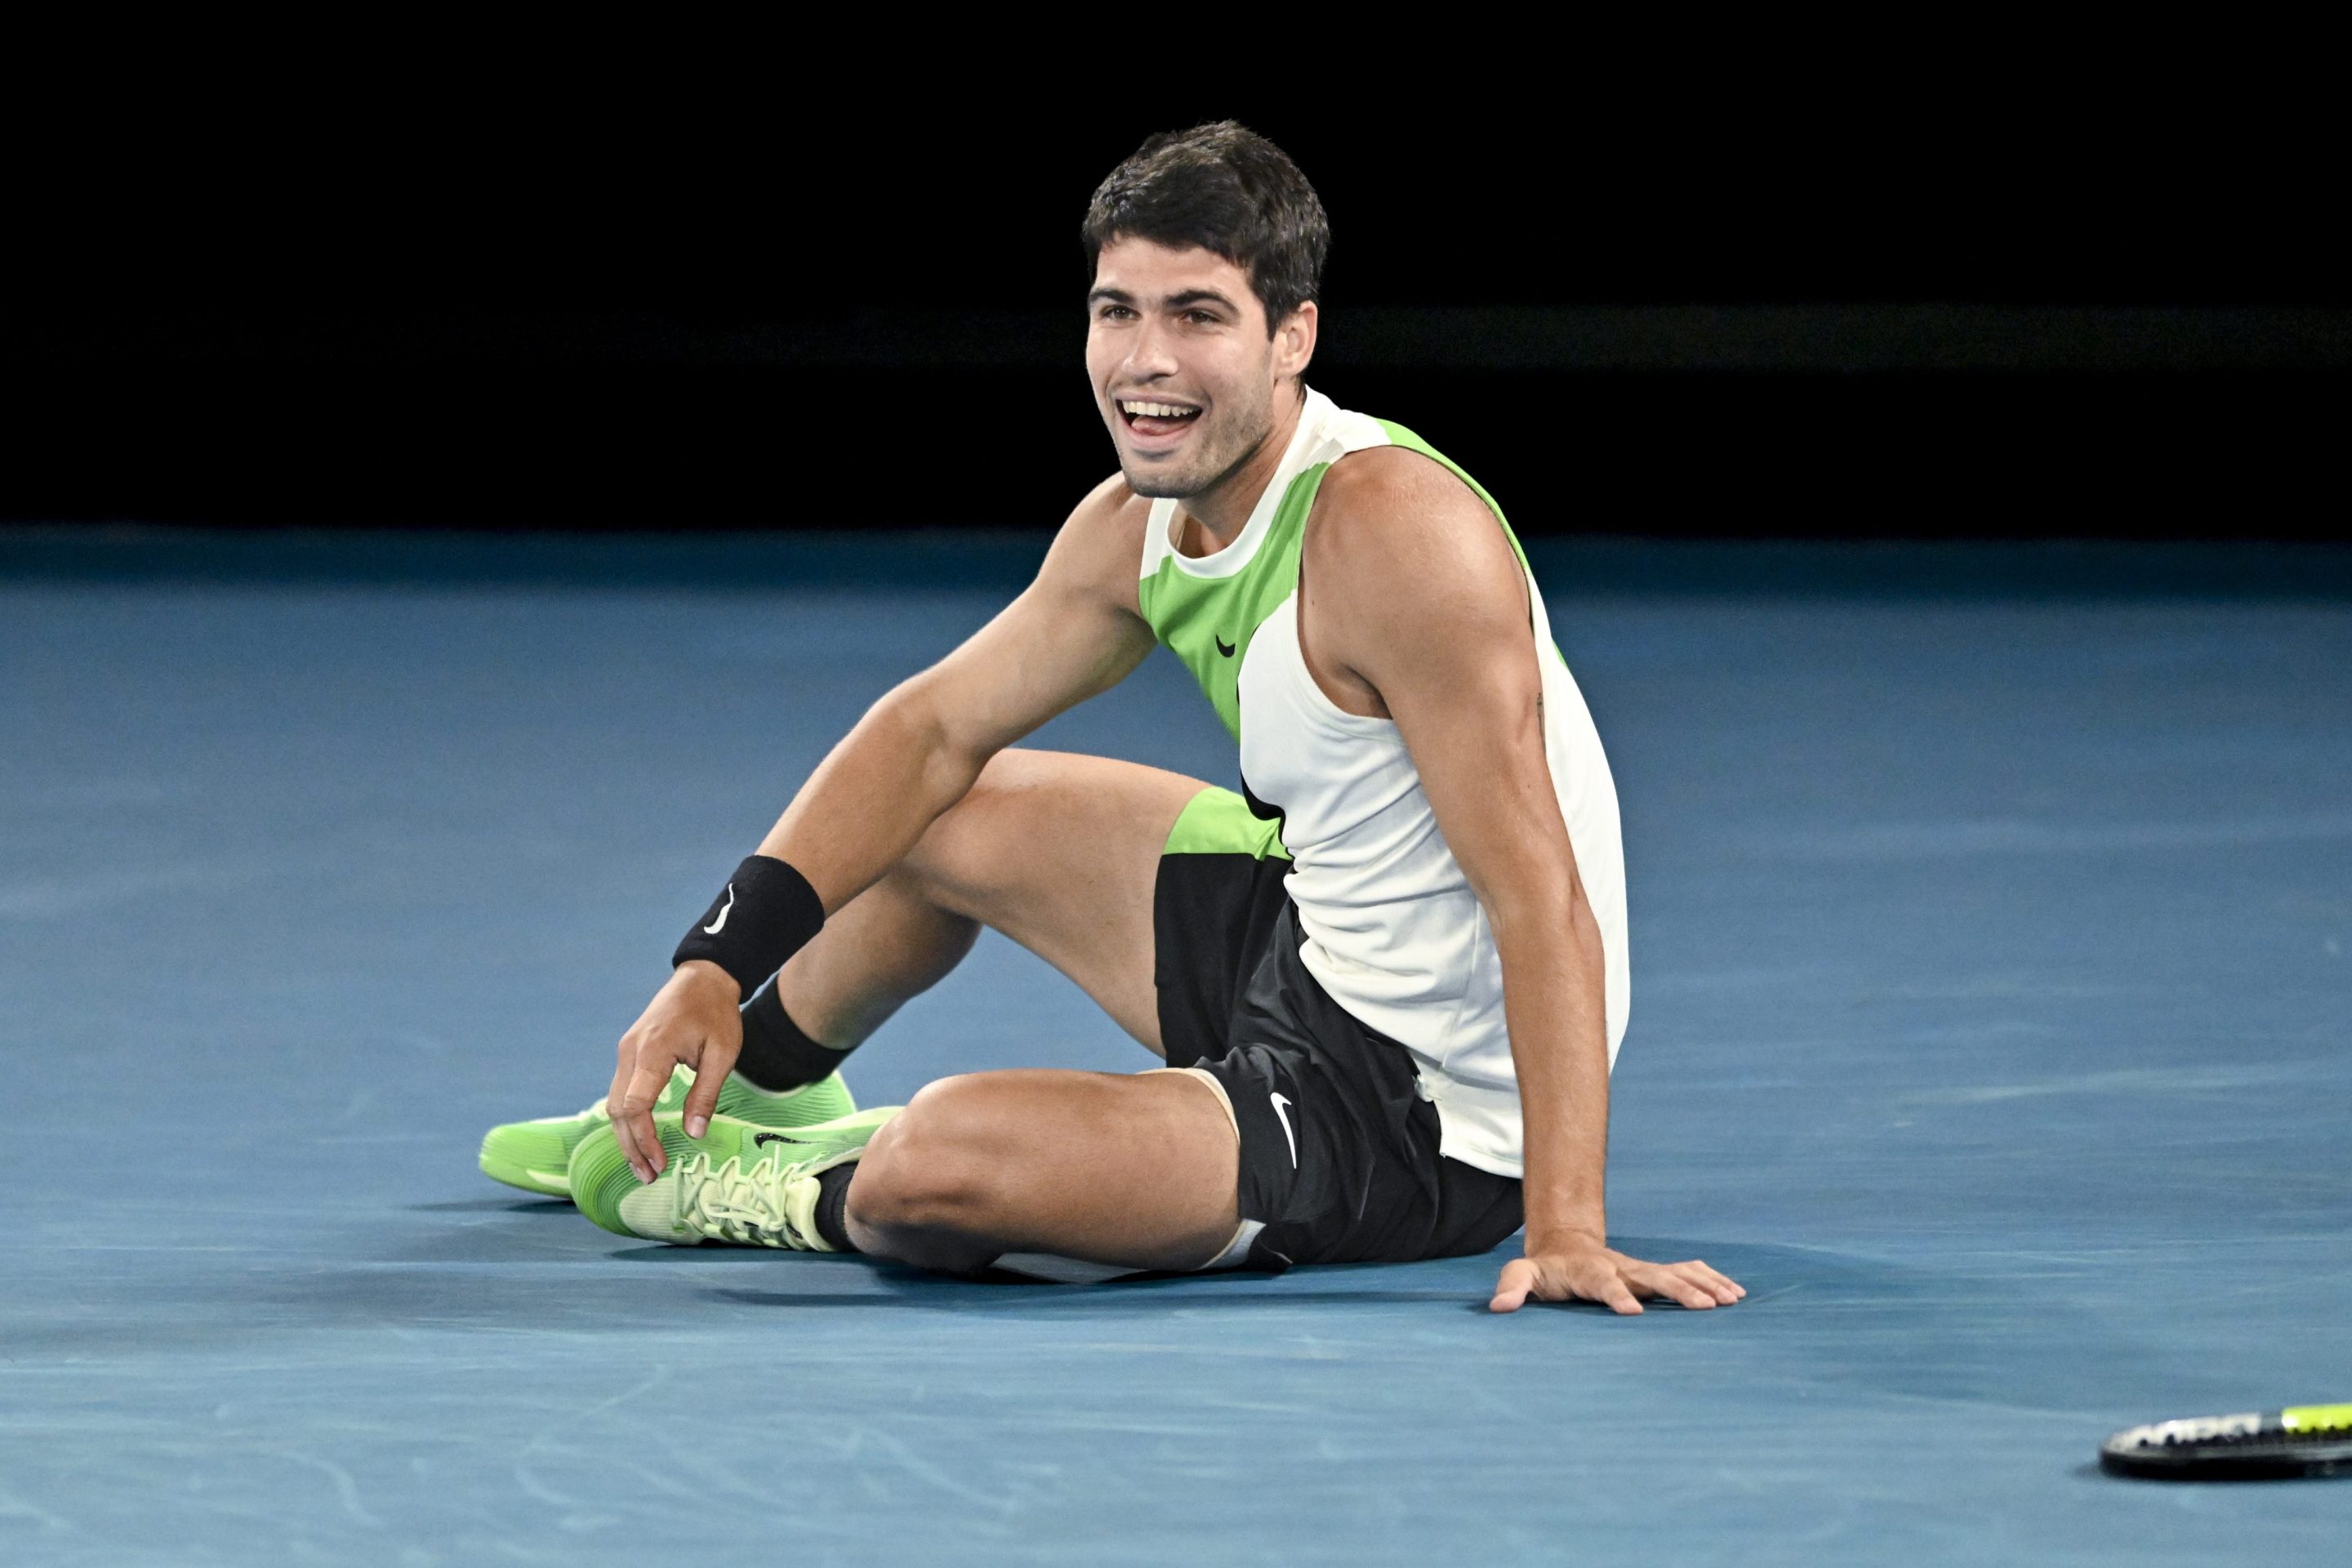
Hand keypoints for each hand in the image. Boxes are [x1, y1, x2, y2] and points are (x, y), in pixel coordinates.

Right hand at [607, 960, 743, 1182]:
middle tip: (649, 1176)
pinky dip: (628, 1118)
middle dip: (631, 1146)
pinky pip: (621, 1091)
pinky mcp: (630, 1053)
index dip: (644, 1138)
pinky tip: (640, 1137)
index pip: (635, 1105)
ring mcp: (626, 1052)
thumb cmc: (716, 1012)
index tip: (660, 1162)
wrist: (703, 978)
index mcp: (653, 1051)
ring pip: (614, 1102)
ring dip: (626, 1136)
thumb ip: (706, 1094)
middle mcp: (631, 1052)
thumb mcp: (722, 1053)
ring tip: (644, 1166)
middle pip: (618, 1109)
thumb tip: (694, 1134)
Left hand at [1490, 1239, 1745, 1314]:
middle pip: (1652, 1277)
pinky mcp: (1653, 1272)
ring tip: (1730, 1300)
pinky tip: (1734, 1293)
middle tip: (1704, 1307)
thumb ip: (1512, 1287)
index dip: (1617, 1296)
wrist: (1565, 1245)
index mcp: (1590, 1271)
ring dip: (1704, 1285)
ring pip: (1677, 1272)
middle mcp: (1622, 1267)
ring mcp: (1640, 1269)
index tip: (1633, 1314)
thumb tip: (1498, 1308)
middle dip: (1679, 1290)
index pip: (1604, 1283)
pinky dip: (1711, 1279)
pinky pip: (1687, 1271)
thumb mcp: (1522, 1274)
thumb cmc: (1545, 1269)